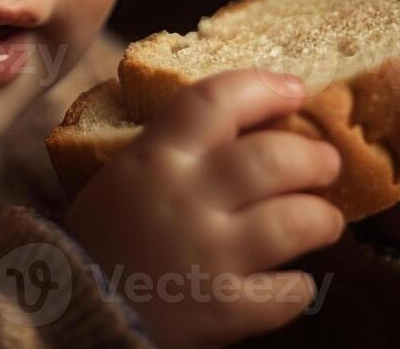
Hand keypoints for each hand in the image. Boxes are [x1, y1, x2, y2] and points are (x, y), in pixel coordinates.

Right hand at [62, 70, 345, 348]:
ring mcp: (207, 254)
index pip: (216, 99)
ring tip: (325, 221)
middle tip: (326, 163)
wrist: (74, 312)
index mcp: (156, 156)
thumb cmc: (103, 237)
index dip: (265, 88)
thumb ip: (176, 148)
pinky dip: (297, 287)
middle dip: (313, 158)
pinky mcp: (221, 308)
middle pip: (273, 159)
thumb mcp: (125, 174)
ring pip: (295, 222)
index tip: (296, 91)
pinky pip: (286, 293)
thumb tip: (248, 121)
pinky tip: (293, 282)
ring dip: (322, 218)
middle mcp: (185, 198)